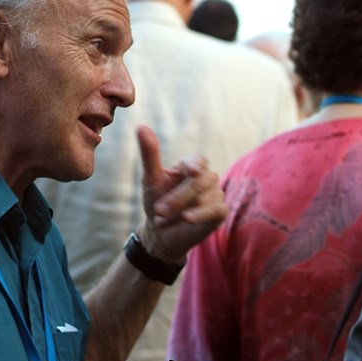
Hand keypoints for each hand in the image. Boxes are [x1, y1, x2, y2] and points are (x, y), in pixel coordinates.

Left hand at [134, 125, 227, 262]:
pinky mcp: (220, 212)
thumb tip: (141, 126)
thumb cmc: (156, 202)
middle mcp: (206, 178)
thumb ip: (149, 154)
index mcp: (191, 166)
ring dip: (182, 209)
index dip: (193, 166)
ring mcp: (215, 195)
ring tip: (163, 219)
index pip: (197, 161)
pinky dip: (201, 215)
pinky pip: (216, 210)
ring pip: (205, 197)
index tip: (190, 172)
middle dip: (178, 197)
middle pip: (199, 181)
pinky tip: (187, 219)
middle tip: (159, 211)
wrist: (161, 234)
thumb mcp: (151, 179)